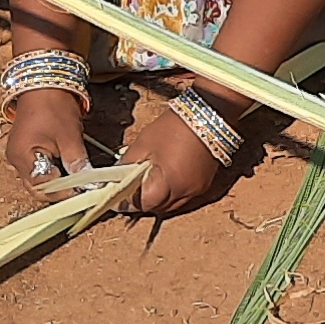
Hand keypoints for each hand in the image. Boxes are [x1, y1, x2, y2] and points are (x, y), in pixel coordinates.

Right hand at [7, 88, 86, 185]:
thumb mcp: (69, 135)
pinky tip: (69, 169)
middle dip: (61, 191)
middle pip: (39, 188)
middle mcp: (16, 161)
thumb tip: (89, 184)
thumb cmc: (53, 105)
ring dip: (59, 183)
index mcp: (23, 156)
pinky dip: (54, 173)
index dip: (65, 192)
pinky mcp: (25, 152)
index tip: (84, 191)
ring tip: (79, 180)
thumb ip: (77, 162)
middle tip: (83, 188)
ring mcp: (20, 157)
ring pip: (39, 181)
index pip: (43, 187)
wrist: (42, 81)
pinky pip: (39, 170)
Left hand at [120, 103, 240, 216]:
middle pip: (157, 209)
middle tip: (132, 187)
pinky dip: (173, 192)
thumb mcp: (143, 143)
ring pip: (171, 205)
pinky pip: (184, 197)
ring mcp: (196, 191)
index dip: (129, 202)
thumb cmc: (173, 127)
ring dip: (159, 198)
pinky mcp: (205, 185)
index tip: (120, 195)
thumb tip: (116, 178)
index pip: (142, 205)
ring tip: (150, 181)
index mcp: (167, 184)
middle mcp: (183, 193)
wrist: (208, 114)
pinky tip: (168, 177)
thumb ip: (127, 165)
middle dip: (143, 201)